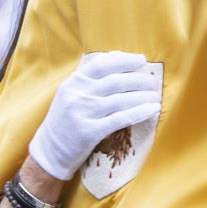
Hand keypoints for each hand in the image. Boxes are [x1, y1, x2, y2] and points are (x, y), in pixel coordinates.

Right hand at [26, 50, 162, 181]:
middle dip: (139, 79)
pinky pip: (120, 119)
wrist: (50, 151)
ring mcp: (83, 113)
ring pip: (121, 99)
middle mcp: (78, 95)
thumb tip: (118, 56)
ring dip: (143, 96)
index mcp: (73, 82)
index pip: (102, 64)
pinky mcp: (90, 132)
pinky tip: (153, 109)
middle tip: (153, 81)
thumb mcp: (69, 93)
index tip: (141, 60)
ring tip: (156, 95)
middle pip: (116, 81)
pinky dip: (139, 112)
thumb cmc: (65, 120)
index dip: (124, 60)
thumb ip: (89, 76)